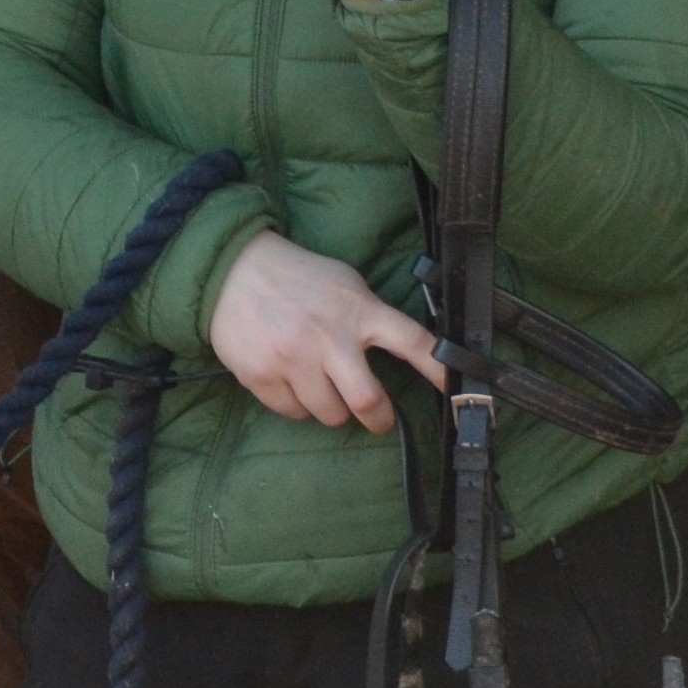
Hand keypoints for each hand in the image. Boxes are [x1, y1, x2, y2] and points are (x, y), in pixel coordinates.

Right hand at [206, 230, 448, 432]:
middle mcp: (329, 337)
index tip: (455, 390)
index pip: (412, 342)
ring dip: (331, 407)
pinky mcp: (262, 375)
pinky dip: (297, 403)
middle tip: (377, 418)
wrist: (233, 269)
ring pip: (329, 414)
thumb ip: (371, 316)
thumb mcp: (345, 284)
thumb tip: (409, 351)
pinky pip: (293, 412)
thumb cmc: (299, 277)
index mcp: (358, 310)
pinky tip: (289, 377)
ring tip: (320, 382)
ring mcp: (293, 359)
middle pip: (367, 401)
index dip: (439, 370)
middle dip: (378, 419)